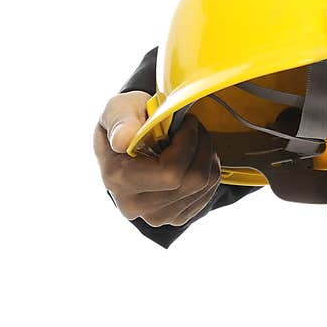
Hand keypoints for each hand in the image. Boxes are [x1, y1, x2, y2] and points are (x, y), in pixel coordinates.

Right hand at [94, 91, 220, 226]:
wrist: (125, 146)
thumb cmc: (126, 123)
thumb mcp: (119, 109)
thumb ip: (121, 120)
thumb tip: (123, 140)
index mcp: (118, 179)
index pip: (170, 172)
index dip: (187, 142)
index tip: (185, 122)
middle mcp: (136, 205)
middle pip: (193, 180)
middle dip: (201, 146)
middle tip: (194, 126)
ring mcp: (157, 216)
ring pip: (205, 184)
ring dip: (207, 154)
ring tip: (194, 138)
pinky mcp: (176, 218)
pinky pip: (208, 193)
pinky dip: (208, 169)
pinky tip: (193, 157)